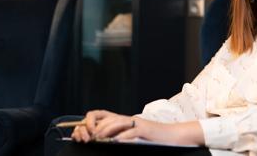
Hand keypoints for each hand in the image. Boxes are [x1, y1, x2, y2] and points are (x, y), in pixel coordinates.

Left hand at [71, 109, 204, 145]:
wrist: (170, 136)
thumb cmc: (151, 138)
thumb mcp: (130, 135)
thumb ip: (117, 135)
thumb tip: (101, 140)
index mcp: (122, 119)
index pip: (101, 114)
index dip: (90, 120)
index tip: (85, 133)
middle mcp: (127, 118)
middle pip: (107, 118)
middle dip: (95, 128)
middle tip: (90, 138)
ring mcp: (136, 123)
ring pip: (117, 123)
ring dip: (106, 131)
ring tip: (99, 139)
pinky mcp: (144, 129)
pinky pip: (131, 131)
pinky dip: (123, 136)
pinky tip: (116, 142)